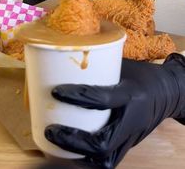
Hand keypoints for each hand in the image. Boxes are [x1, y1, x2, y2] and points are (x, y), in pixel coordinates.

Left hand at [45, 54, 184, 167]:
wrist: (167, 93)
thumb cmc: (142, 75)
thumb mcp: (124, 66)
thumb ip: (100, 67)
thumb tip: (68, 61)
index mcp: (130, 94)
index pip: (102, 98)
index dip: (77, 96)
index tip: (56, 92)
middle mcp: (132, 119)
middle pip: (102, 141)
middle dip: (73, 140)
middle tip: (51, 130)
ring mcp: (132, 136)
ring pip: (106, 157)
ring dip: (78, 154)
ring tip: (57, 142)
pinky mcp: (130, 144)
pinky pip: (110, 159)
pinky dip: (90, 158)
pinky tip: (73, 151)